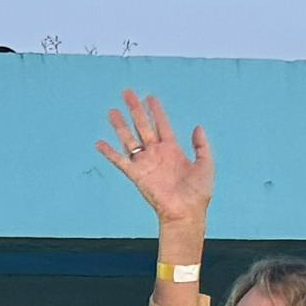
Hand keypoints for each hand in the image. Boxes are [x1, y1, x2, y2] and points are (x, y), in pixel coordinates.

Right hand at [98, 91, 216, 233]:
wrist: (186, 212)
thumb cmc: (198, 193)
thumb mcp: (205, 165)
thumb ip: (201, 146)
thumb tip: (197, 127)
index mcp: (172, 150)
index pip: (162, 125)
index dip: (156, 111)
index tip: (150, 97)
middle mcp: (156, 154)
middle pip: (143, 126)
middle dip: (135, 109)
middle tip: (127, 93)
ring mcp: (145, 164)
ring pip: (129, 139)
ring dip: (120, 125)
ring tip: (112, 111)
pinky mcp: (136, 175)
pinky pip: (120, 161)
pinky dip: (109, 152)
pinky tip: (99, 143)